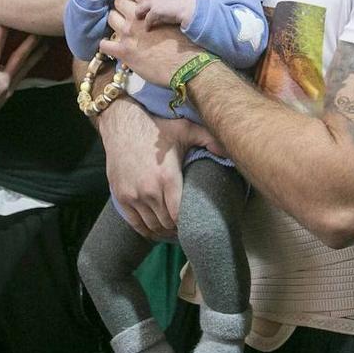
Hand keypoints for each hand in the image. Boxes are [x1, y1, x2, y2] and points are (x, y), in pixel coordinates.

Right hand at [0, 26, 43, 132]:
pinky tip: (37, 59)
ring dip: (36, 54)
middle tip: (39, 30)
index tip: (5, 22)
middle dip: (30, 43)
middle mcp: (2, 81)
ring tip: (46, 43)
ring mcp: (8, 87)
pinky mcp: (10, 92)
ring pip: (25, 67)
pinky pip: (23, 76)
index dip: (0, 35)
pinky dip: (30, 66)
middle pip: (19, 58)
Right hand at [99, 99, 222, 238]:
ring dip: (162, 230)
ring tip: (172, 230)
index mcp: (167, 177)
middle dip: (177, 228)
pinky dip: (145, 229)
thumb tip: (232, 150)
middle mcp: (149, 190)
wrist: (122, 122)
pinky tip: (154, 228)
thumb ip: (209, 140)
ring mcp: (133, 195)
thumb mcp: (185, 129)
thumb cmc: (156, 127)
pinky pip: (135, 223)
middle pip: (166, 223)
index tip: (195, 223)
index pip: (179, 216)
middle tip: (186, 228)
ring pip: (151, 225)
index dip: (188, 224)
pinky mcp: (121, 196)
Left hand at [101, 0, 205, 86]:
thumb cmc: (194, 33)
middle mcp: (137, 13)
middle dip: (120, 3)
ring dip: (115, 21)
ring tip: (122, 28)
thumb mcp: (195, 1)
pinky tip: (114, 47)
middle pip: (118, 0)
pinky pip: (105, 44)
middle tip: (125, 11)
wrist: (192, 61)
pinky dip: (107, 45)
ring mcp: (129, 31)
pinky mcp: (125, 51)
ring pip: (111, 18)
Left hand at [136, 0, 197, 29]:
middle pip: (142, 0)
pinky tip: (147, 29)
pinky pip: (147, 19)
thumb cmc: (186, 3)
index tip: (142, 0)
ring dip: (139, 14)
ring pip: (140, 8)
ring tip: (139, 19)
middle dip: (140, 6)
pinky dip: (147, 25)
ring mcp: (153, 1)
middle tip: (140, 12)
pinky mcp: (154, 11)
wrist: (190, 8)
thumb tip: (164, 3)